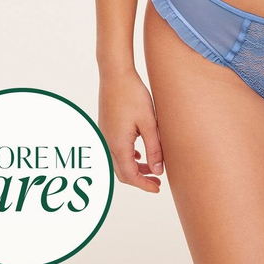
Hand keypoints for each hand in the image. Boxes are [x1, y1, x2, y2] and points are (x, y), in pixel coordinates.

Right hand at [98, 68, 163, 192]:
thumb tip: (158, 170)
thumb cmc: (132, 95)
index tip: (158, 188)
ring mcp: (105, 135)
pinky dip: (128, 157)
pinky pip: (116, 150)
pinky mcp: (106, 127)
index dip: (144, 184)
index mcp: (118, 145)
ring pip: (119, 161)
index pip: (130, 175)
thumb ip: (154, 148)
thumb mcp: (149, 123)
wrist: (115, 75)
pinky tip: (139, 153)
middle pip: (122, 172)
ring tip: (152, 168)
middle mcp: (108, 143)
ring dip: (134, 168)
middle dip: (139, 179)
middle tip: (157, 181)